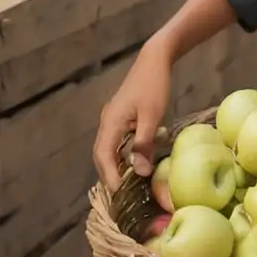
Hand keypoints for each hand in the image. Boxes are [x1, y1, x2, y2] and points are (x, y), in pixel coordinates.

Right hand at [92, 37, 172, 192]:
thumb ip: (144, 144)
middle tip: (123, 197)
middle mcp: (107, 122)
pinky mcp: (120, 116)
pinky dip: (122, 155)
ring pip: (108, 149)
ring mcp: (112, 119)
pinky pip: (116, 141)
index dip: (111, 178)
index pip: (104, 158)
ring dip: (115, 167)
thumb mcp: (152, 116)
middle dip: (110, 176)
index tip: (121, 196)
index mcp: (110, 123)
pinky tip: (135, 162)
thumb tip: (140, 172)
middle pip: (101, 156)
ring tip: (129, 185)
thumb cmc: (154, 85)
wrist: (154, 59)